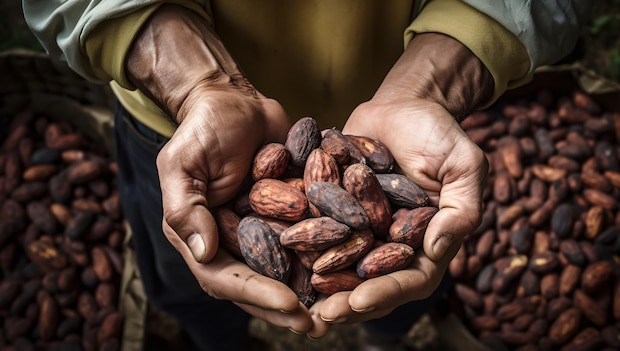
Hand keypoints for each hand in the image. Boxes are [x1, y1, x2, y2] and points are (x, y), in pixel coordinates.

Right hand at [127, 4, 327, 333]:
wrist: (233, 99)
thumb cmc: (202, 128)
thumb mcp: (182, 164)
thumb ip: (186, 209)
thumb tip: (204, 253)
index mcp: (202, 237)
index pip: (225, 278)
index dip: (257, 294)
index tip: (290, 304)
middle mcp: (233, 241)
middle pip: (260, 283)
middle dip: (288, 306)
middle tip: (319, 324)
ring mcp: (263, 229)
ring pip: (288, 268)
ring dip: (313, 290)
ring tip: (341, 308)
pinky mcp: (290, 211)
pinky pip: (308, 237)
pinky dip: (329, 253)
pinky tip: (356, 265)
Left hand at [306, 33, 491, 337]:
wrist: (402, 106)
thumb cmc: (439, 132)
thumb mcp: (464, 165)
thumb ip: (460, 208)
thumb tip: (436, 246)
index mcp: (426, 242)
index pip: (410, 278)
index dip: (386, 292)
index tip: (358, 301)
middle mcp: (391, 242)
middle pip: (370, 281)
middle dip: (346, 300)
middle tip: (322, 314)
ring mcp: (361, 229)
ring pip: (340, 264)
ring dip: (319, 283)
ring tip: (297, 299)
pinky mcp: (336, 210)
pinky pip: (317, 231)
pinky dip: (300, 244)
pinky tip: (276, 254)